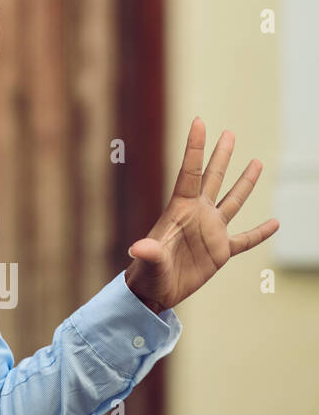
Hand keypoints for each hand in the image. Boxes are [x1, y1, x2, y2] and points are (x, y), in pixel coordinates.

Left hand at [125, 118, 279, 314]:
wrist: (154, 292)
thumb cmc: (146, 275)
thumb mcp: (148, 262)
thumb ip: (149, 253)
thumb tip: (140, 248)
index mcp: (180, 210)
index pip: (190, 172)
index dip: (195, 147)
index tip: (199, 121)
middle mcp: (197, 215)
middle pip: (212, 178)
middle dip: (220, 155)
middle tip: (230, 133)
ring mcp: (210, 232)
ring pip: (232, 202)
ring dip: (244, 183)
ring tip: (256, 162)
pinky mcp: (220, 252)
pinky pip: (245, 239)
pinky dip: (260, 232)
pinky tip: (275, 222)